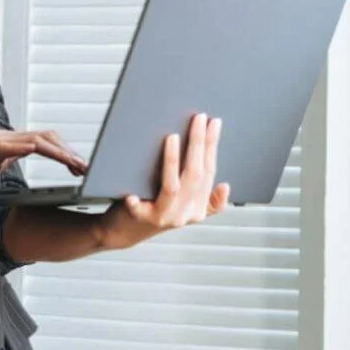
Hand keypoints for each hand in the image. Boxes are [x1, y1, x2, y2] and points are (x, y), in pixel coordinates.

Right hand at [0, 129, 87, 190]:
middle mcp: (6, 136)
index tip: (78, 166)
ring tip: (74, 165)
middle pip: (46, 136)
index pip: (43, 141)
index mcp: (9, 141)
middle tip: (83, 167)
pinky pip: (14, 146)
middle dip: (68, 151)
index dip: (63, 151)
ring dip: (59, 152)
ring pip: (36, 140)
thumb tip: (23, 156)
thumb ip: (8, 159)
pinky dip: (31, 147)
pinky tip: (45, 153)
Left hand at [95, 113, 230, 250]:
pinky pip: (140, 209)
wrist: (125, 231)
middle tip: (199, 118)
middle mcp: (185, 213)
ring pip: (172, 187)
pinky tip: (132, 192)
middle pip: (195, 174)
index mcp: (198, 207)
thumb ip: (207, 199)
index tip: (214, 123)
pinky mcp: (142, 219)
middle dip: (198, 143)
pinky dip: (137, 201)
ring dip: (173, 161)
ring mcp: (164, 216)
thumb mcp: (186, 207)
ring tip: (172, 137)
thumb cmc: (155, 210)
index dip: (212, 146)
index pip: (209, 171)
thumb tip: (225, 186)